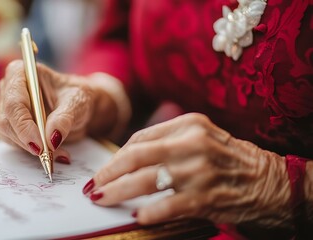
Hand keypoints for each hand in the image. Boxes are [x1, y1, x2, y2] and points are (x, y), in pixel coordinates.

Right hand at [0, 60, 95, 162]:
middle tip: (50, 154)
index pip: (14, 103)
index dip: (24, 125)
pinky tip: (53, 152)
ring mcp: (7, 108)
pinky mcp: (11, 126)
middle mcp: (8, 89)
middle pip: (7, 120)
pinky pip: (16, 143)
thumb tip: (52, 138)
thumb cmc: (77, 96)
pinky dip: (34, 151)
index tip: (40, 144)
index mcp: (20, 72)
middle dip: (28, 140)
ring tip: (59, 152)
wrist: (79, 107)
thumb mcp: (77, 103)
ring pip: (9, 134)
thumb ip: (64, 118)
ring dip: (32, 148)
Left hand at [83, 113, 291, 227]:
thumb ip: (167, 142)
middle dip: (109, 172)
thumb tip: (126, 158)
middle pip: (136, 155)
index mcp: (188, 124)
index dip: (116, 156)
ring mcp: (200, 169)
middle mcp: (192, 143)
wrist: (270, 181)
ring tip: (102, 199)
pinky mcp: (207, 196)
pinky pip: (169, 205)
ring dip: (118, 191)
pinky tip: (137, 216)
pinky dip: (150, 211)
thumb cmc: (229, 159)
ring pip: (146, 180)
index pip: (140, 137)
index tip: (104, 169)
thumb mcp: (200, 138)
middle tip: (93, 186)